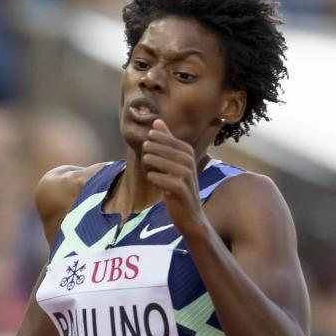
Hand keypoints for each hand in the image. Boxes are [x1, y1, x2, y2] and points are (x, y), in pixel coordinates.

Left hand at [141, 119, 205, 233]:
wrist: (189, 215)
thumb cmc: (178, 187)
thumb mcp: (172, 162)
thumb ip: (166, 142)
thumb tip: (157, 121)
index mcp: (189, 155)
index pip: (173, 141)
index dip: (161, 137)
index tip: (148, 136)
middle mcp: (191, 164)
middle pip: (172, 151)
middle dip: (157, 147)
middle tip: (144, 147)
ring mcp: (188, 178)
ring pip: (170, 165)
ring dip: (156, 160)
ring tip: (145, 160)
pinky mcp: (183, 191)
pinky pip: (170, 182)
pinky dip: (158, 178)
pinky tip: (151, 176)